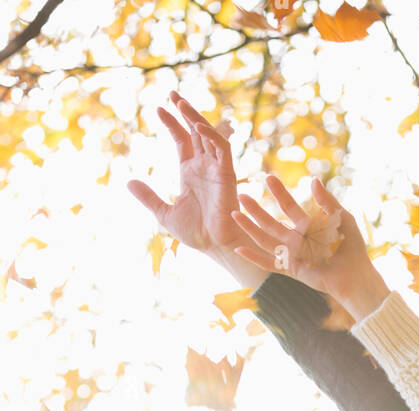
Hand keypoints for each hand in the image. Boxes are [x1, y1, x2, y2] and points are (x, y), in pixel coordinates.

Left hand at [127, 92, 264, 286]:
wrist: (215, 246)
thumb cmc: (196, 233)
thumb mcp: (164, 213)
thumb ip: (148, 197)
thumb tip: (128, 183)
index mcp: (190, 172)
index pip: (182, 139)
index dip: (172, 123)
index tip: (158, 109)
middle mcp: (204, 166)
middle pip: (195, 130)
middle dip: (185, 111)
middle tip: (172, 92)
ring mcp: (216, 168)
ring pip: (208, 134)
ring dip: (196, 117)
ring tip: (180, 102)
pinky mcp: (227, 174)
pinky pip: (222, 148)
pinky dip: (212, 135)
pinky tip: (198, 125)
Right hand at [230, 175, 389, 321]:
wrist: (355, 274)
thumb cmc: (352, 247)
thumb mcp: (342, 218)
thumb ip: (327, 201)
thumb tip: (313, 180)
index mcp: (307, 226)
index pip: (288, 206)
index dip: (279, 192)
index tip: (268, 177)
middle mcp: (296, 239)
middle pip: (271, 222)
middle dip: (256, 209)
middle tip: (241, 195)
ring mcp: (292, 255)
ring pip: (265, 239)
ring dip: (250, 227)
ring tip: (235, 214)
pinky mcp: (291, 269)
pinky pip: (269, 263)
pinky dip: (254, 257)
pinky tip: (239, 248)